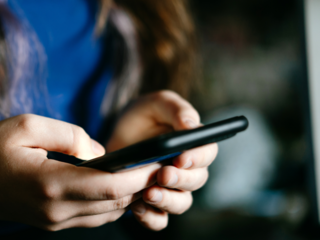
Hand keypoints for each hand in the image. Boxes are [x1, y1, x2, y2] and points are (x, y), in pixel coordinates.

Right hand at [0, 114, 160, 230]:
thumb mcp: (26, 126)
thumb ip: (69, 135)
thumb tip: (100, 151)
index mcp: (50, 183)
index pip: (110, 186)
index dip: (140, 175)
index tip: (159, 159)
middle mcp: (56, 210)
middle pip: (114, 202)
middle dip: (141, 184)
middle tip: (159, 162)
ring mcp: (54, 221)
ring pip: (107, 213)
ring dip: (128, 194)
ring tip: (142, 172)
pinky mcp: (51, 222)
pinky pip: (92, 217)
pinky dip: (110, 202)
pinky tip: (116, 185)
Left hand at [106, 90, 217, 230]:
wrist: (115, 135)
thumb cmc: (142, 116)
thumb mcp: (156, 103)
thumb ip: (175, 109)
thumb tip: (191, 125)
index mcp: (194, 143)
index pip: (207, 153)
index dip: (198, 158)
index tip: (181, 158)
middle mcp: (187, 169)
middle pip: (196, 180)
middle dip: (180, 179)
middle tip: (162, 174)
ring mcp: (170, 188)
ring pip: (181, 203)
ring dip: (168, 201)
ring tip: (149, 194)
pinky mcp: (152, 203)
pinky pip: (159, 219)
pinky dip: (151, 218)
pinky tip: (137, 208)